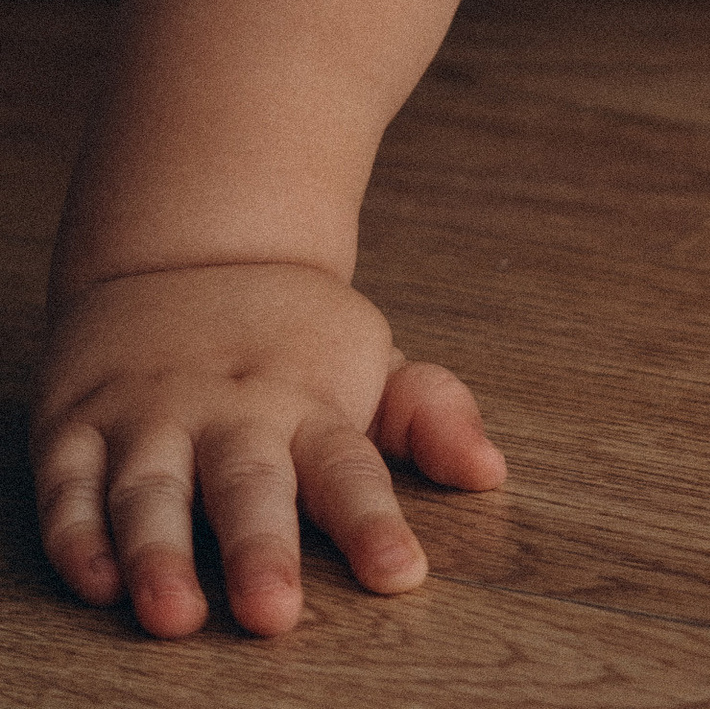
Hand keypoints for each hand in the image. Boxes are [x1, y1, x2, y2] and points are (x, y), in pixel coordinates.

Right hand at [33, 262, 505, 638]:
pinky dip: (76, 536)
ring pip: (149, 493)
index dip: (374, 524)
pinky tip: (93, 583)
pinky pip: (69, 485)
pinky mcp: (77, 424)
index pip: (348, 469)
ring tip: (174, 615)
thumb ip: (429, 413)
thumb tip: (490, 470)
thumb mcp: (366, 360)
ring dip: (159, 556)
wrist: (186, 244)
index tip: (402, 576)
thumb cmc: (287, 337)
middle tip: (273, 614)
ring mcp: (150, 417)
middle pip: (246, 485)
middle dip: (258, 550)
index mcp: (306, 403)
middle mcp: (228, 413)